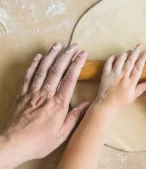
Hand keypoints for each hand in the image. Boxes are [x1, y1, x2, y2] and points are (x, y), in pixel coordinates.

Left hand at [0, 43, 88, 167]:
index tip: (82, 54)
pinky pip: (28, 76)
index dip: (77, 64)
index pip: (70, 79)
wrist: (13, 144)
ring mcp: (32, 93)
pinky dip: (33, 65)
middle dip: (66, 55)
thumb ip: (75, 117)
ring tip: (58, 45)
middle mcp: (46, 94)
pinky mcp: (22, 94)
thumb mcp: (62, 134)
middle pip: (57, 70)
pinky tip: (38, 57)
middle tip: (73, 46)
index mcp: (58, 104)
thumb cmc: (39, 141)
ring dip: (51, 55)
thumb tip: (87, 104)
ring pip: (43, 69)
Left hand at [93, 44, 145, 108]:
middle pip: (130, 61)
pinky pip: (108, 63)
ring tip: (129, 50)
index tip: (145, 53)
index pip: (138, 67)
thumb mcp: (133, 96)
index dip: (142, 59)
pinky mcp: (105, 74)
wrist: (107, 104)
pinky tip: (116, 56)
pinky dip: (112, 58)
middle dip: (135, 52)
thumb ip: (142, 88)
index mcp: (131, 82)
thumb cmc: (121, 102)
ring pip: (120, 60)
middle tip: (139, 45)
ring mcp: (113, 74)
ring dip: (125, 54)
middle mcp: (123, 76)